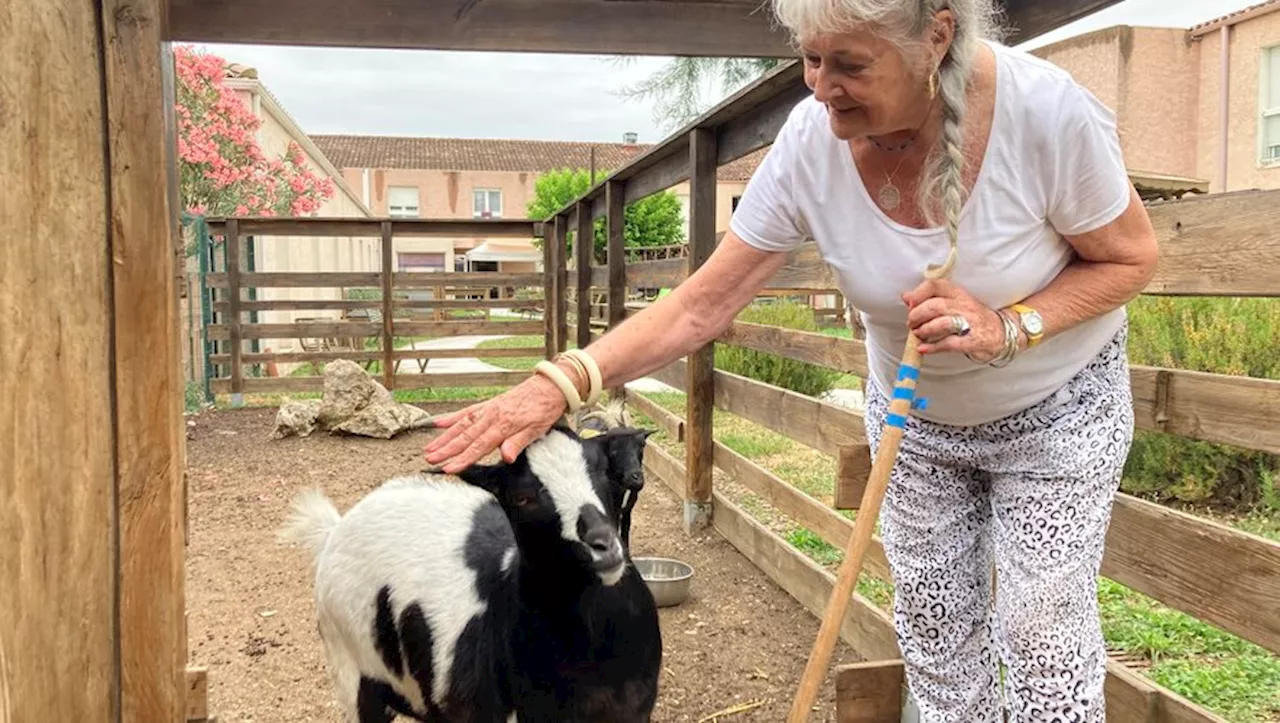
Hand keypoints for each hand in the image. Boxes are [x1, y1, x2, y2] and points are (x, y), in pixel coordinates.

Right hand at [423, 373, 568, 473]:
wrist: (550, 387)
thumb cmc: (544, 409)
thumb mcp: (537, 430)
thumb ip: (518, 443)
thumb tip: (506, 456)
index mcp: (504, 425)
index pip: (479, 446)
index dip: (463, 458)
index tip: (450, 468)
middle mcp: (492, 416)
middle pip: (465, 436)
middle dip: (446, 449)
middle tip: (431, 459)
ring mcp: (488, 409)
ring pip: (461, 425)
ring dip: (444, 437)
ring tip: (429, 448)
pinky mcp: (488, 404)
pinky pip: (466, 411)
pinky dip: (451, 417)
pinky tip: (438, 423)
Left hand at [902, 278, 1009, 360]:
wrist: (1003, 332)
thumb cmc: (974, 318)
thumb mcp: (955, 303)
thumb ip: (931, 299)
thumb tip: (906, 297)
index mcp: (959, 294)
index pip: (935, 285)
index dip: (918, 294)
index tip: (910, 304)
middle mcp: (964, 306)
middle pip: (934, 306)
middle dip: (917, 315)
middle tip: (911, 323)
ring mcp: (970, 323)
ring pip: (941, 323)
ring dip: (924, 330)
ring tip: (918, 334)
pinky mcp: (972, 341)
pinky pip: (949, 343)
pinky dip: (933, 347)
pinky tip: (923, 349)